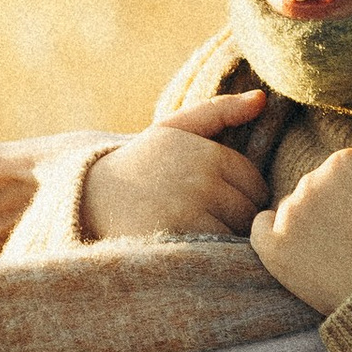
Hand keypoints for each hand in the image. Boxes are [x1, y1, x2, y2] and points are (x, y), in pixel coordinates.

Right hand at [82, 87, 270, 242]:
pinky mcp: (179, 240)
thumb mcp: (175, 128)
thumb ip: (219, 111)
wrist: (89, 196)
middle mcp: (202, 181)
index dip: (241, 194)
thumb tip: (262, 99)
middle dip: (236, 217)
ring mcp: (191, 213)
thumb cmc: (141, 160)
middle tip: (207, 218)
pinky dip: (211, 251)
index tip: (216, 198)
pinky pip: (217, 251)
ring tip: (198, 231)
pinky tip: (191, 245)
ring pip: (236, 234)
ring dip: (225, 237)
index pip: (255, 184)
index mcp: (207, 153)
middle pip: (249, 212)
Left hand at [249, 121, 351, 313]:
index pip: (348, 168)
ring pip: (294, 207)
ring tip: (340, 249)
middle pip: (319, 186)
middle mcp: (310, 181)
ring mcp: (289, 214)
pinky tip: (300, 250)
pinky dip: (275, 236)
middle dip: (337, 204)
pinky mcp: (272, 246)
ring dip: (311, 221)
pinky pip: (262, 229)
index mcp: (345, 161)